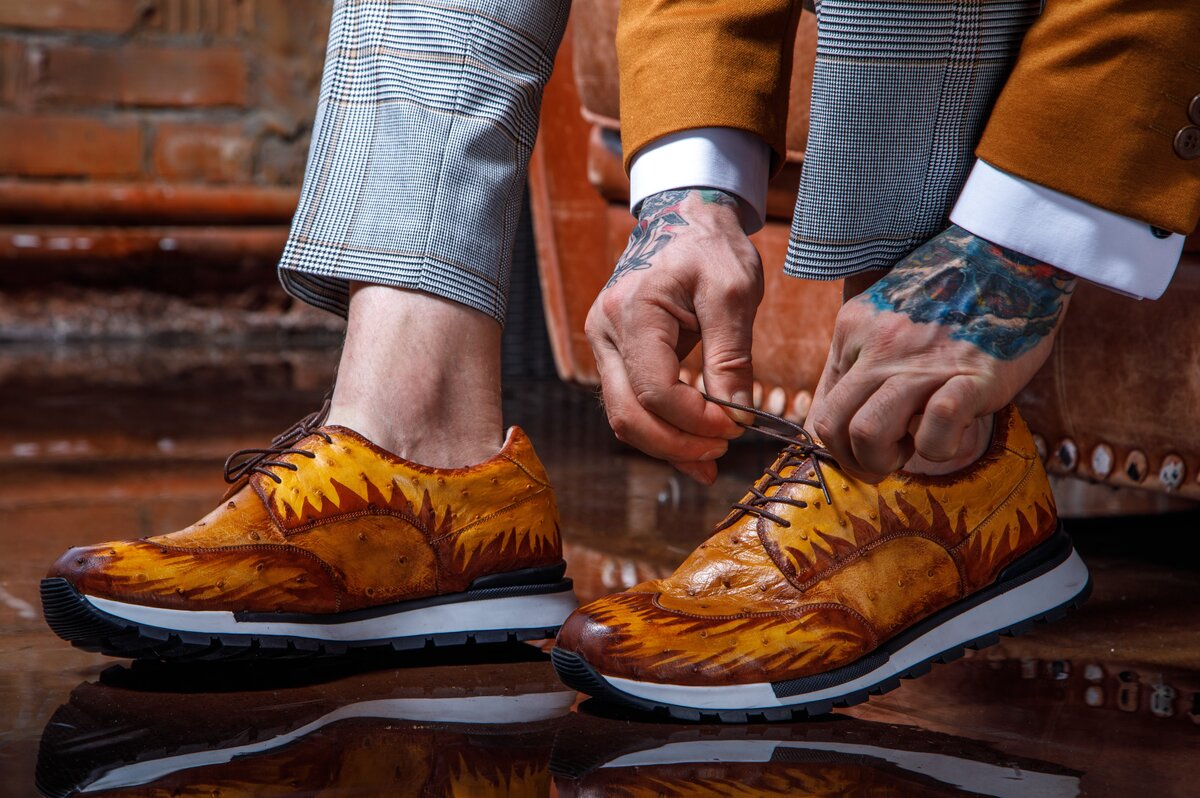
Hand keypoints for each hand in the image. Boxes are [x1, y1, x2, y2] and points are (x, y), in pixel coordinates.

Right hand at [586, 188, 763, 483]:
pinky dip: (660, 431)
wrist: (682, 219)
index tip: (736, 425)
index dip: (696, 420)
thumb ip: (732, 356)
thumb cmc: (710, 248)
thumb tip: (735, 416)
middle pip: (628, 414)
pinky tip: (692, 446)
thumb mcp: (734, 292)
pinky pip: (630, 404)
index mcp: (634, 310)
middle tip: (722, 453)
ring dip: (665, 447)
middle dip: (676, 445)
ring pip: (623, 417)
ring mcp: (603, 344)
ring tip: (710, 460)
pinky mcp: (614, 354)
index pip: (656, 390)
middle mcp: (605, 330)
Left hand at [807, 225, 1075, 481]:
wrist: (1014, 253)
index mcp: (854, 329)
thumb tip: (850, 417)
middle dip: (855, 460)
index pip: (820, 409)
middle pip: (832, 428)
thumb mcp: (890, 312)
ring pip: (866, 434)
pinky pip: (933, 430)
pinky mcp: (969, 377)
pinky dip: (940, 448)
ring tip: (916, 446)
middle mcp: (878, 347)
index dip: (839, 445)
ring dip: (887, 460)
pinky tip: (955, 434)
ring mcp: (921, 362)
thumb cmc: (956, 291)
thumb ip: (866, 353)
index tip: (865, 450)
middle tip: (890, 457)